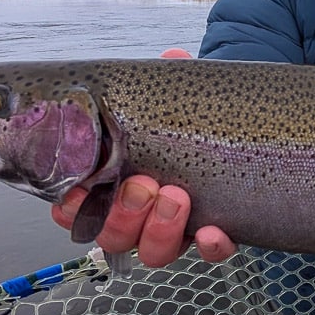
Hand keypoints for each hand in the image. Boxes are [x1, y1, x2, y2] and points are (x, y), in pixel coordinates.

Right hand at [49, 47, 238, 266]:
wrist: (241, 127)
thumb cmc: (191, 117)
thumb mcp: (175, 99)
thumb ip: (167, 82)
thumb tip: (171, 60)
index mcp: (116, 181)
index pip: (79, 209)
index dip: (72, 210)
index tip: (79, 194)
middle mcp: (141, 214)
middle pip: (113, 236)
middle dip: (123, 216)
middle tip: (144, 186)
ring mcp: (177, 229)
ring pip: (153, 252)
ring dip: (158, 230)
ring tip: (177, 196)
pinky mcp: (214, 234)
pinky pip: (209, 254)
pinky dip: (209, 247)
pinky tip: (212, 232)